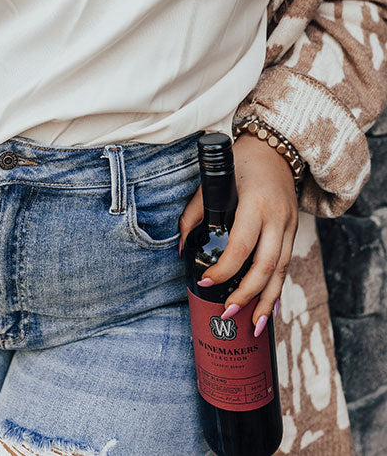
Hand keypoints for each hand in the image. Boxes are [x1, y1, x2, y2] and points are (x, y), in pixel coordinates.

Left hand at [179, 133, 298, 331]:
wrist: (277, 150)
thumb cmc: (242, 163)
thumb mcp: (214, 182)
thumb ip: (194, 214)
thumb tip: (181, 248)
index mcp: (256, 205)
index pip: (242, 245)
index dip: (225, 269)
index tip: (207, 283)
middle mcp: (277, 218)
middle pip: (266, 265)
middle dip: (247, 294)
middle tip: (228, 313)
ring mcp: (289, 226)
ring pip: (281, 271)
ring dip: (266, 301)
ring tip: (252, 325)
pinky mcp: (294, 231)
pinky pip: (287, 265)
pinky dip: (276, 289)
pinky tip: (268, 308)